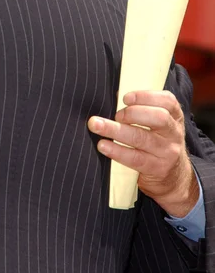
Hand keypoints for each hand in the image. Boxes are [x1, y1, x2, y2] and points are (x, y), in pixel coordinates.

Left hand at [87, 90, 198, 216]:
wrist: (174, 176)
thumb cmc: (158, 141)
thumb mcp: (159, 124)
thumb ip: (142, 109)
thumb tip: (113, 97)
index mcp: (175, 116)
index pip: (167, 101)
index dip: (145, 96)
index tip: (125, 98)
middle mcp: (174, 133)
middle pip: (159, 118)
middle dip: (132, 113)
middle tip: (116, 116)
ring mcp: (167, 152)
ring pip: (142, 138)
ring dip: (116, 130)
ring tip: (96, 125)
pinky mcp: (156, 168)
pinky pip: (135, 158)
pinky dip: (116, 150)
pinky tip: (103, 145)